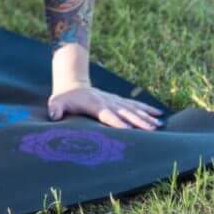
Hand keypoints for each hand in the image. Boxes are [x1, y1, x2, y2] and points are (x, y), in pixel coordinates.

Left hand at [47, 85, 164, 129]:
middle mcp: (108, 101)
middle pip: (125, 112)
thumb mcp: (56, 102)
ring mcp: (115, 100)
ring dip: (147, 116)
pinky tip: (159, 114)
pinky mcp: (119, 100)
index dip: (118, 122)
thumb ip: (56, 109)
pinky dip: (148, 109)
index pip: (108, 115)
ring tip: (160, 124)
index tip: (129, 129)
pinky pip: (135, 105)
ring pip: (133, 109)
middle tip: (153, 130)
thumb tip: (54, 115)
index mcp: (95, 104)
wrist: (73, 84)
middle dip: (139, 121)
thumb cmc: (64, 98)